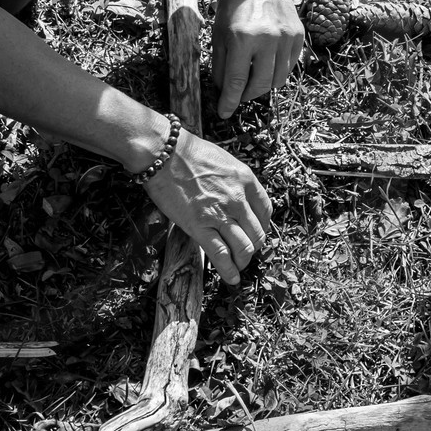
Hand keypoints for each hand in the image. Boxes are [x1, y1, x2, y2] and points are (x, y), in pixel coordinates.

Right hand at [142, 127, 271, 285]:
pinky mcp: (200, 227)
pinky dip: (229, 271)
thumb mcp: (223, 161)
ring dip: (243, 262)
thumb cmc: (187, 153)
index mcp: (246, 180)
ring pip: (244, 248)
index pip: (265, 212)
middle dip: (253, 248)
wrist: (164, 152)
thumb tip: (233, 199)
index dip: (262, 228)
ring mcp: (220, 214)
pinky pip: (221, 255)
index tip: (255, 234)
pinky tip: (231, 278)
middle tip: (245, 253)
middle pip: (258, 234)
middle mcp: (238, 199)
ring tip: (238, 267)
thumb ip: (233, 181)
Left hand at [211, 0, 304, 119]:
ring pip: (277, 79)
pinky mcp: (298, 36)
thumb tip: (225, 91)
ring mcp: (286, 38)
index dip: (229, 102)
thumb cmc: (232, 4)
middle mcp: (267, 40)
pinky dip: (277, 73)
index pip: (236, 82)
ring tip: (252, 82)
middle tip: (238, 95)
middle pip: (260, 85)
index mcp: (242, 39)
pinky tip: (266, 68)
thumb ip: (221, 64)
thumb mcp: (218, 33)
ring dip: (263, 86)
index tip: (225, 113)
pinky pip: (289, 66)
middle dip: (247, 96)